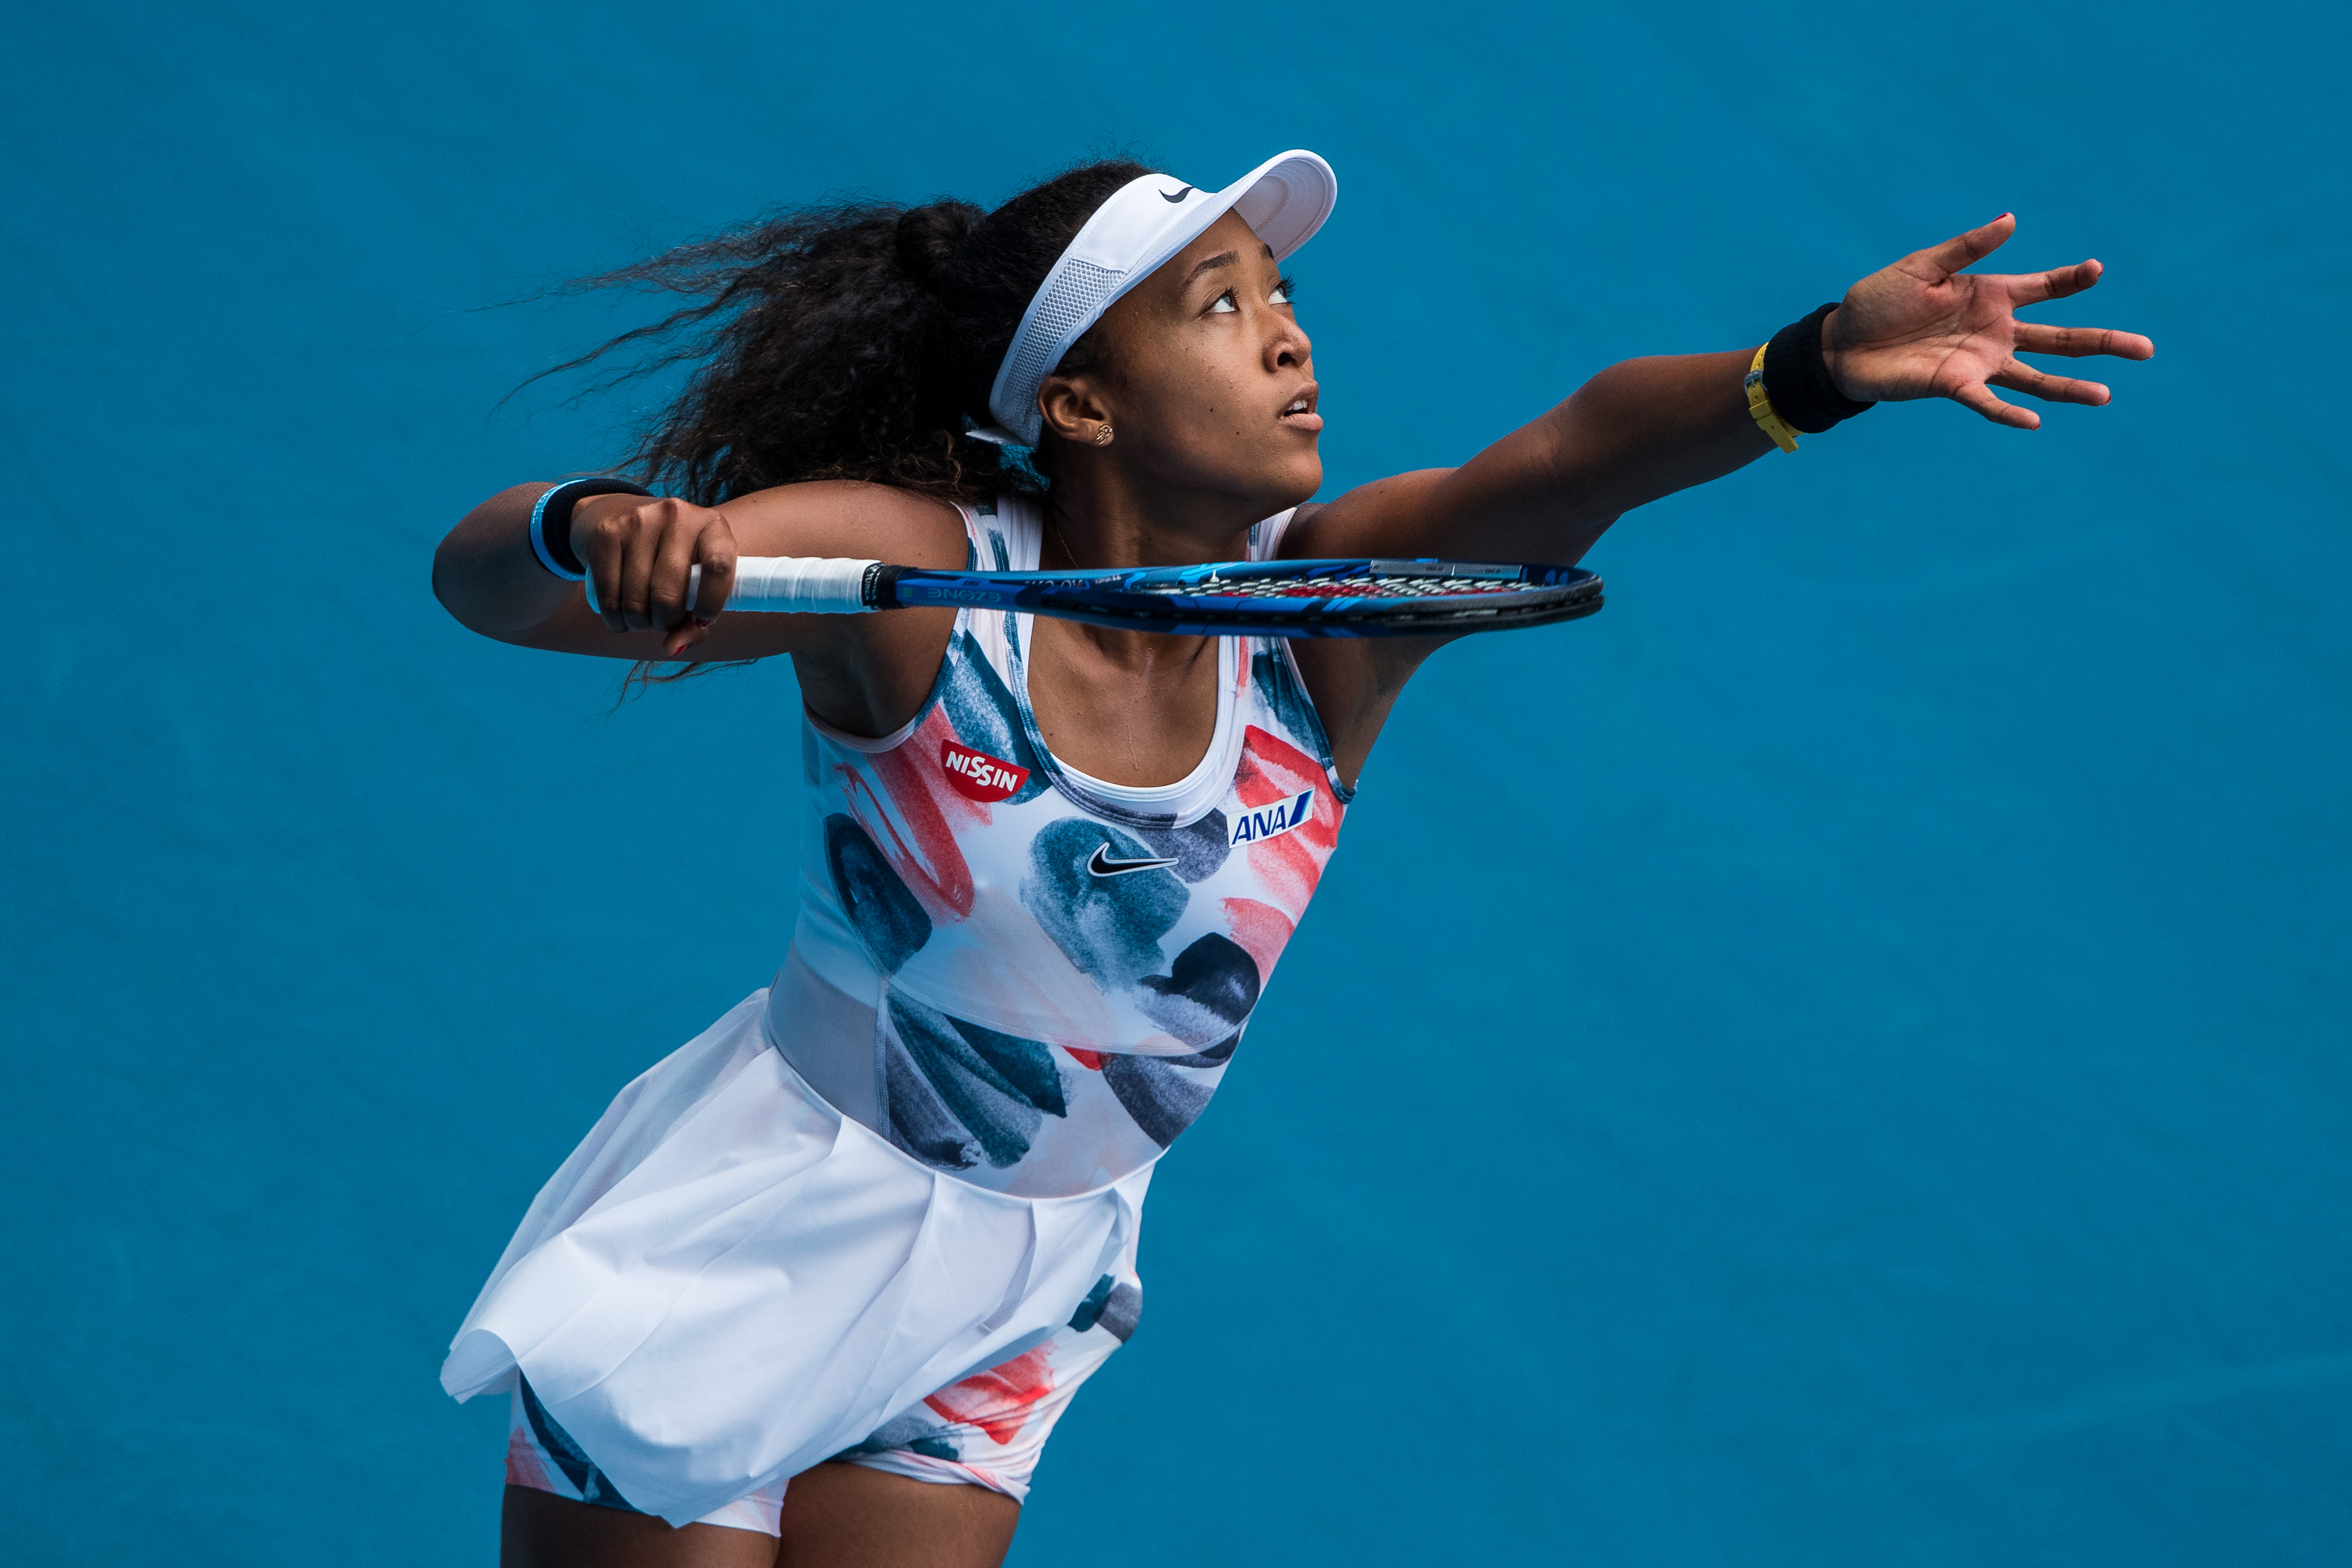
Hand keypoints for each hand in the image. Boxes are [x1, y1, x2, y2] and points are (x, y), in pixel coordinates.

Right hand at [570, 494, 737, 657]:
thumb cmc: (672, 561)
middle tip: (663, 622)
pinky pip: (609, 596)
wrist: (621, 514)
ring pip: (636, 600)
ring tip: (642, 618)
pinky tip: (620, 618)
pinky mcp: (606, 534)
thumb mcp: (696, 583)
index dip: (710, 603)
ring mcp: (638, 521)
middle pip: (668, 594)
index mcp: (712, 526)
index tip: (703, 620)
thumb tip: (672, 649)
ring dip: (639, 623)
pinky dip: (615, 619)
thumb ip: (695, 623)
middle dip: (665, 622)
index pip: (718, 568)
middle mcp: (677, 516)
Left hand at [1823, 214, 2153, 429]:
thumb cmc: (1878, 300)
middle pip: (2060, 339)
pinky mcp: (1954, 386)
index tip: (2096, 269)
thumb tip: (2010, 219)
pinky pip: (1988, 402)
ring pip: (2037, 377)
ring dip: (2070, 387)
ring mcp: (1979, 361)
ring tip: (2106, 396)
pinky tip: (2035, 421)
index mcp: (1992, 295)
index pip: (2046, 288)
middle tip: (2146, 349)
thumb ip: (1967, 249)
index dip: (2073, 280)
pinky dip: (2009, 413)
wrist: (1840, 342)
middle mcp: (1995, 331)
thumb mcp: (1922, 266)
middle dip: (2102, 343)